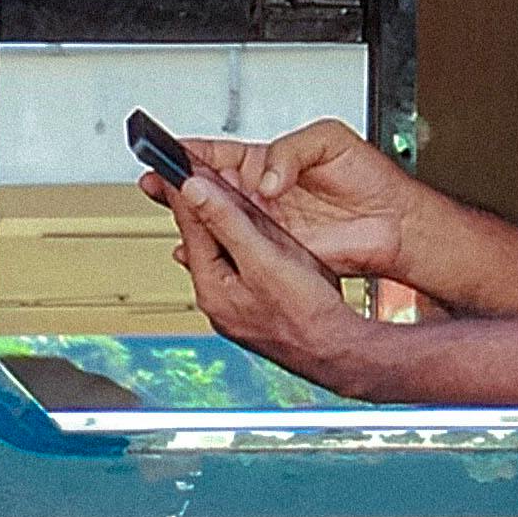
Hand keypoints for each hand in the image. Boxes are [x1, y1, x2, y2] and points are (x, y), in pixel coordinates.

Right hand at [141, 119, 413, 281]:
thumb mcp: (330, 141)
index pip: (219, 153)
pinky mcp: (275, 249)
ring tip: (168, 208)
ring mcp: (266, 222)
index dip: (189, 151)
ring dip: (190, 215)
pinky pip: (236, 247)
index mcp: (270, 161)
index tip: (166, 149)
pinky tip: (194, 248)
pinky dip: (212, 248)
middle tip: (155, 179)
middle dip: (178, 183)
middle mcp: (262, 192)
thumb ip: (290, 152)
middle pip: (208, 187)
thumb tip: (265, 179)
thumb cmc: (371, 177)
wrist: (395, 224)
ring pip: (216, 218)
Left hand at [165, 173, 367, 383]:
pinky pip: (245, 268)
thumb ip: (228, 222)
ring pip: (226, 255)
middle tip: (198, 178)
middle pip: (205, 241)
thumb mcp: (265, 258)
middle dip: (205, 209)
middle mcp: (219, 300)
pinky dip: (248, 247)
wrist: (340, 351)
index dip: (187, 191)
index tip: (178, 166)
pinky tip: (259, 241)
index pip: (191, 227)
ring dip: (227, 227)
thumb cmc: (306, 314)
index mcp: (212, 287)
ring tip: (225, 201)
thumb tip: (193, 192)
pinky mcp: (258, 309)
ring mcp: (238, 307)